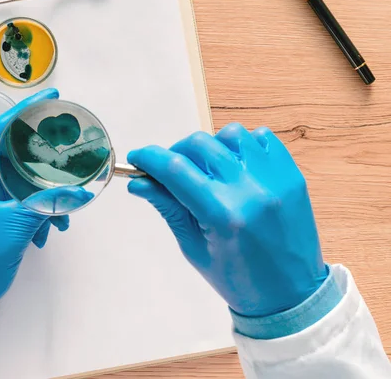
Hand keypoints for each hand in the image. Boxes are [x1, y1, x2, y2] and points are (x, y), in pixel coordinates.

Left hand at [0, 89, 68, 341]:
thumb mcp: (14, 227)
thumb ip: (47, 204)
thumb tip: (79, 191)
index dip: (24, 112)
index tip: (50, 98)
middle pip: (12, 155)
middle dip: (44, 161)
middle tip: (69, 151)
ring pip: (18, 182)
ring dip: (44, 195)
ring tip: (63, 216)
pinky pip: (17, 202)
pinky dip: (36, 212)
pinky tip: (48, 230)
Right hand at [128, 123, 326, 316]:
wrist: (290, 295)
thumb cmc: (237, 279)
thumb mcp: (193, 248)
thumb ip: (169, 208)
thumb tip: (139, 183)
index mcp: (222, 214)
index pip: (175, 169)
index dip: (150, 158)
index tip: (137, 158)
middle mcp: (250, 189)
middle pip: (199, 144)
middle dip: (176, 153)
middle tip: (171, 172)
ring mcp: (275, 178)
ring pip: (231, 134)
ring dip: (210, 147)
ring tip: (208, 169)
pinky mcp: (291, 174)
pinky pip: (262, 137)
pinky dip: (243, 145)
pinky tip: (236, 166)